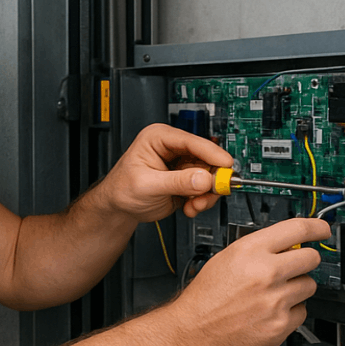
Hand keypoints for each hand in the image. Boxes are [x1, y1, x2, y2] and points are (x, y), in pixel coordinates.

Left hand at [103, 124, 233, 222]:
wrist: (119, 207)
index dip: (211, 153)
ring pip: (209, 175)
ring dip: (205, 194)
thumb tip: (203, 179)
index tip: (226, 165)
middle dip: (209, 180)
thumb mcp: (148, 185)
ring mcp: (182, 165)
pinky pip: (205, 189)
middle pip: (206, 158)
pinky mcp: (187, 181)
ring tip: (193, 205)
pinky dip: (201, 201)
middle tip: (209, 194)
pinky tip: (189, 207)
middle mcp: (173, 149)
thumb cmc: (122, 189)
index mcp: (159, 138)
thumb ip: (177, 182)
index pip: (191, 141)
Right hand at [157, 218, 329, 345]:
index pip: (297, 229)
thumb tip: (286, 246)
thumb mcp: (226, 260)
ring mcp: (276, 300)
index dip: (316, 227)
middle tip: (297, 266)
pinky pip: (301, 312)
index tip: (322, 229)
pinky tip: (270, 312)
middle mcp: (266, 273)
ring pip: (309, 286)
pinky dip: (290, 312)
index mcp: (250, 251)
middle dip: (306, 260)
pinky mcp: (281, 325)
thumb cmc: (205, 299)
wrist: (193, 333)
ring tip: (273, 294)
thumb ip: (258, 250)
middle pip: (311, 258)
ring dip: (296, 288)